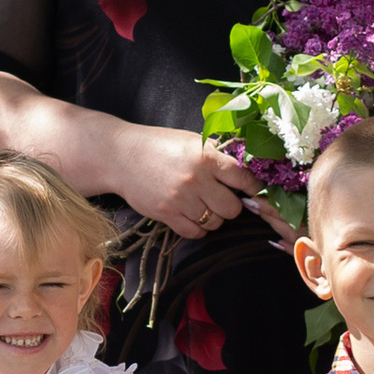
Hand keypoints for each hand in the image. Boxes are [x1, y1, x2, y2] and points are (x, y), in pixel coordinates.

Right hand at [113, 127, 265, 241]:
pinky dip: (197, 227)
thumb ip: (216, 155)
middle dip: (231, 205)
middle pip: (233, 208)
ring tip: (203, 205)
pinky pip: (195, 232)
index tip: (252, 189)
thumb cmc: (159, 145)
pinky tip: (191, 215)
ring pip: (215, 222)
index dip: (252, 186)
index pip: (244, 178)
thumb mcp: (191, 141)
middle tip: (223, 198)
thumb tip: (245, 170)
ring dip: (213, 217)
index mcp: (206, 156)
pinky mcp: (166, 214)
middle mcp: (196, 179)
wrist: (121, 156)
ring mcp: (180, 199)